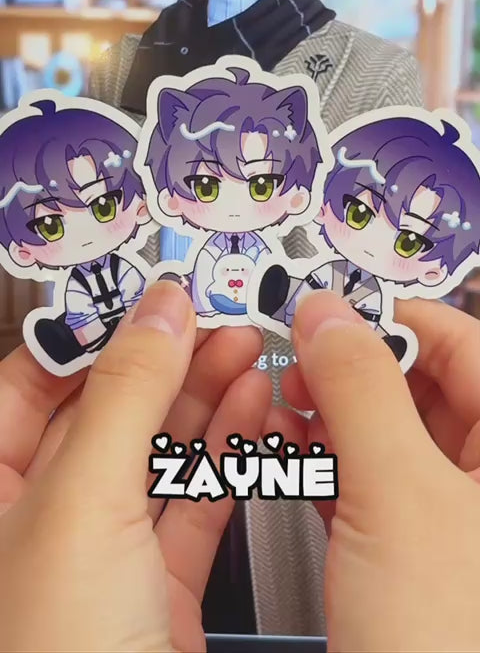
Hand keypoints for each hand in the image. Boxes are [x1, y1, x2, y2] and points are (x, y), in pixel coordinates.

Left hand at [0, 281, 270, 652]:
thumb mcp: (78, 504)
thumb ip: (122, 395)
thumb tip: (159, 311)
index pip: (36, 377)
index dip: (97, 330)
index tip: (152, 296)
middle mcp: (38, 516)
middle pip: (107, 405)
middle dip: (168, 357)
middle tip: (216, 318)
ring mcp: (103, 550)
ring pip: (157, 447)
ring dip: (207, 395)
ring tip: (246, 352)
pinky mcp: (157, 583)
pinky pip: (193, 496)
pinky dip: (227, 451)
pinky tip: (250, 413)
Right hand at [269, 291, 479, 652]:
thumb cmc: (450, 645)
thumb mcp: (400, 495)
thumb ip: (361, 388)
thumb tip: (328, 314)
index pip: (461, 341)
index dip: (392, 316)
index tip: (332, 309)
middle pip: (421, 385)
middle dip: (351, 368)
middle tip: (301, 359)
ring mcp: (454, 520)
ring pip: (391, 435)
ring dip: (333, 414)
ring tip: (288, 404)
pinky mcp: (415, 556)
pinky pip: (373, 484)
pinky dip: (332, 463)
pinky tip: (297, 456)